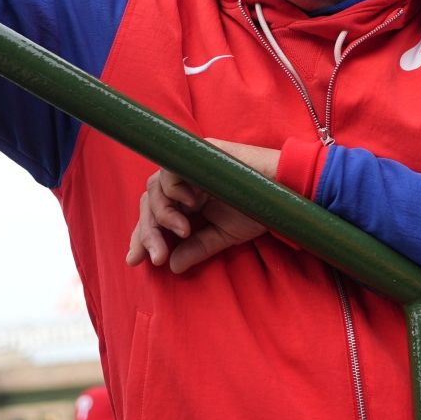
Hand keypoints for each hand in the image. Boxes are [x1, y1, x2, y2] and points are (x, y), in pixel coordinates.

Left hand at [125, 139, 278, 272]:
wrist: (285, 189)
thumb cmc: (257, 208)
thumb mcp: (224, 235)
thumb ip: (197, 248)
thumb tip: (171, 267)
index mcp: (186, 196)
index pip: (154, 213)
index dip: (142, 235)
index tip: (135, 261)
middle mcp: (184, 179)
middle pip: (149, 202)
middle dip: (148, 232)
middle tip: (156, 258)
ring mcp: (190, 164)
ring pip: (155, 187)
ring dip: (162, 214)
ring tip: (181, 232)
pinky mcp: (199, 152)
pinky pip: (172, 169)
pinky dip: (174, 190)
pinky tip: (190, 206)